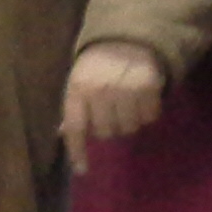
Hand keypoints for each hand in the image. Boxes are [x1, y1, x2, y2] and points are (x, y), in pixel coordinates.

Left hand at [62, 42, 166, 171]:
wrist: (126, 41)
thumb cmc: (96, 66)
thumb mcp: (77, 82)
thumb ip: (73, 107)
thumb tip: (61, 133)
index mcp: (77, 90)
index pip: (75, 127)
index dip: (77, 151)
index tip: (82, 170)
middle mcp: (100, 92)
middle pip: (105, 132)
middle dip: (107, 127)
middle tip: (110, 113)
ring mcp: (125, 90)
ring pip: (129, 128)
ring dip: (128, 121)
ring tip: (126, 104)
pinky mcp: (148, 88)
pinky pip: (150, 117)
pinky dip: (147, 113)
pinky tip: (141, 99)